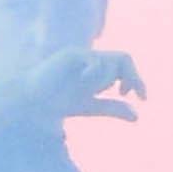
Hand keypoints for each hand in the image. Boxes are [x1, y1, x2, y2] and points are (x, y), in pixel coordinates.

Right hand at [21, 47, 146, 122]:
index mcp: (97, 69)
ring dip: (104, 81)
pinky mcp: (70, 55)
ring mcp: (81, 55)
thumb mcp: (90, 106)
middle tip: (125, 94)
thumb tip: (137, 116)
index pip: (125, 66)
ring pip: (109, 63)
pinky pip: (94, 62)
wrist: (30, 101)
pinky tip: (83, 83)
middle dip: (132, 77)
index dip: (137, 80)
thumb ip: (112, 108)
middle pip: (124, 59)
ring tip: (87, 90)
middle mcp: (91, 59)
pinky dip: (94, 74)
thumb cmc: (55, 103)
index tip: (142, 98)